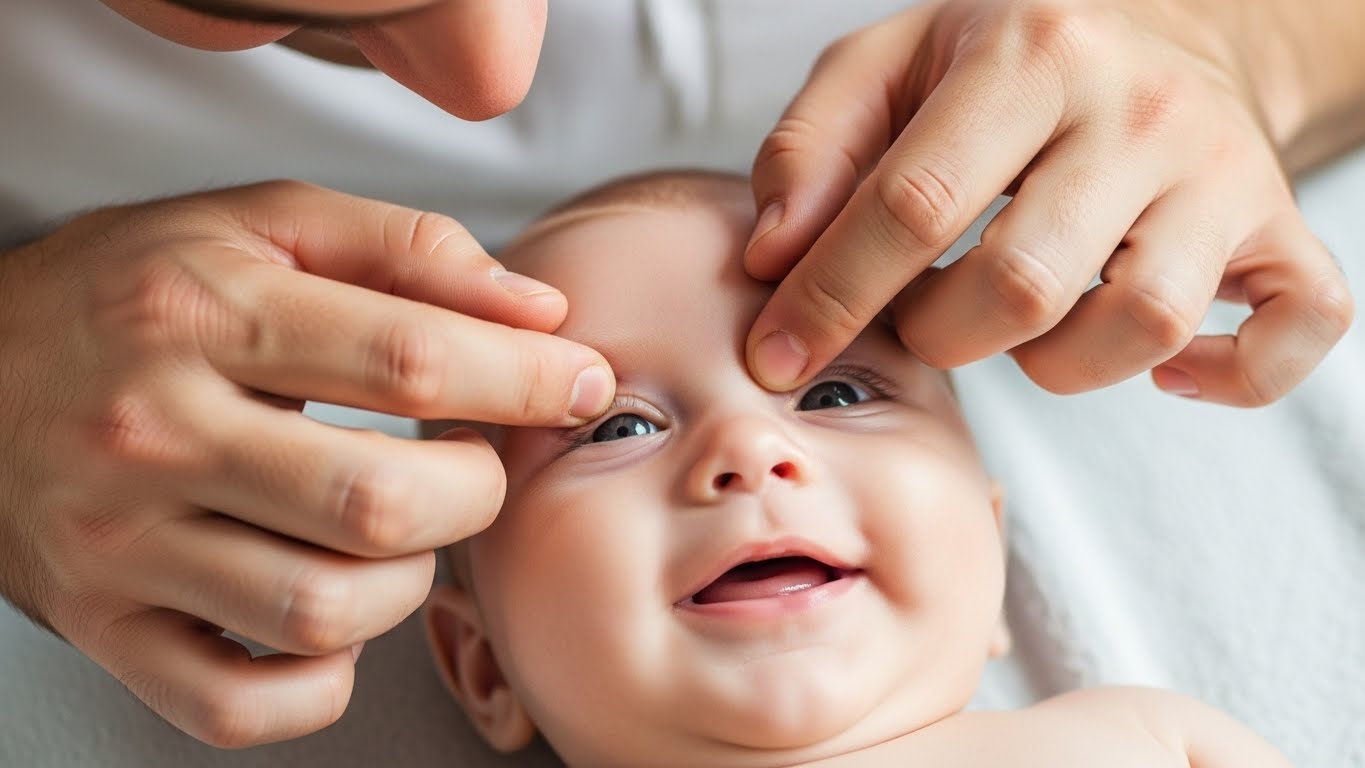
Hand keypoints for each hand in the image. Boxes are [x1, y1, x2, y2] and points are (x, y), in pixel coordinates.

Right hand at [0, 181, 612, 745]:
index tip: (578, 383)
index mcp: (202, 314)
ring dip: (410, 581)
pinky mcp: (107, 628)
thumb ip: (406, 248)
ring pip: (324, 611)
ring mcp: (123, 545)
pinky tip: (334, 614)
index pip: (411, 361)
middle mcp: (154, 433)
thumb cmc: (132, 295)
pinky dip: (322, 677)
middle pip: (380, 503)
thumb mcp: (258, 222)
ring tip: (402, 529)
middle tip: (476, 461)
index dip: (528, 380)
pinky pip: (243, 704)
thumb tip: (539, 310)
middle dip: (477, 489)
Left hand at [745, 0, 1354, 405]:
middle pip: (1025, 282)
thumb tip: (772, 256)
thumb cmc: (999, 61)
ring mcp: (1222, 173)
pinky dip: (1230, 375)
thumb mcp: (886, 66)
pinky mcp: (1281, 228)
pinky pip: (1298, 327)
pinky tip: (1161, 368)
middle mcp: (1139, 110)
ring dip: (1054, 364)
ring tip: (1022, 324)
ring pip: (1142, 323)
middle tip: (921, 319)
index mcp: (1028, 56)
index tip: (774, 358)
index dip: (831, 298)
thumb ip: (810, 150)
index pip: (914, 205)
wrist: (1157, 26)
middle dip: (940, 335)